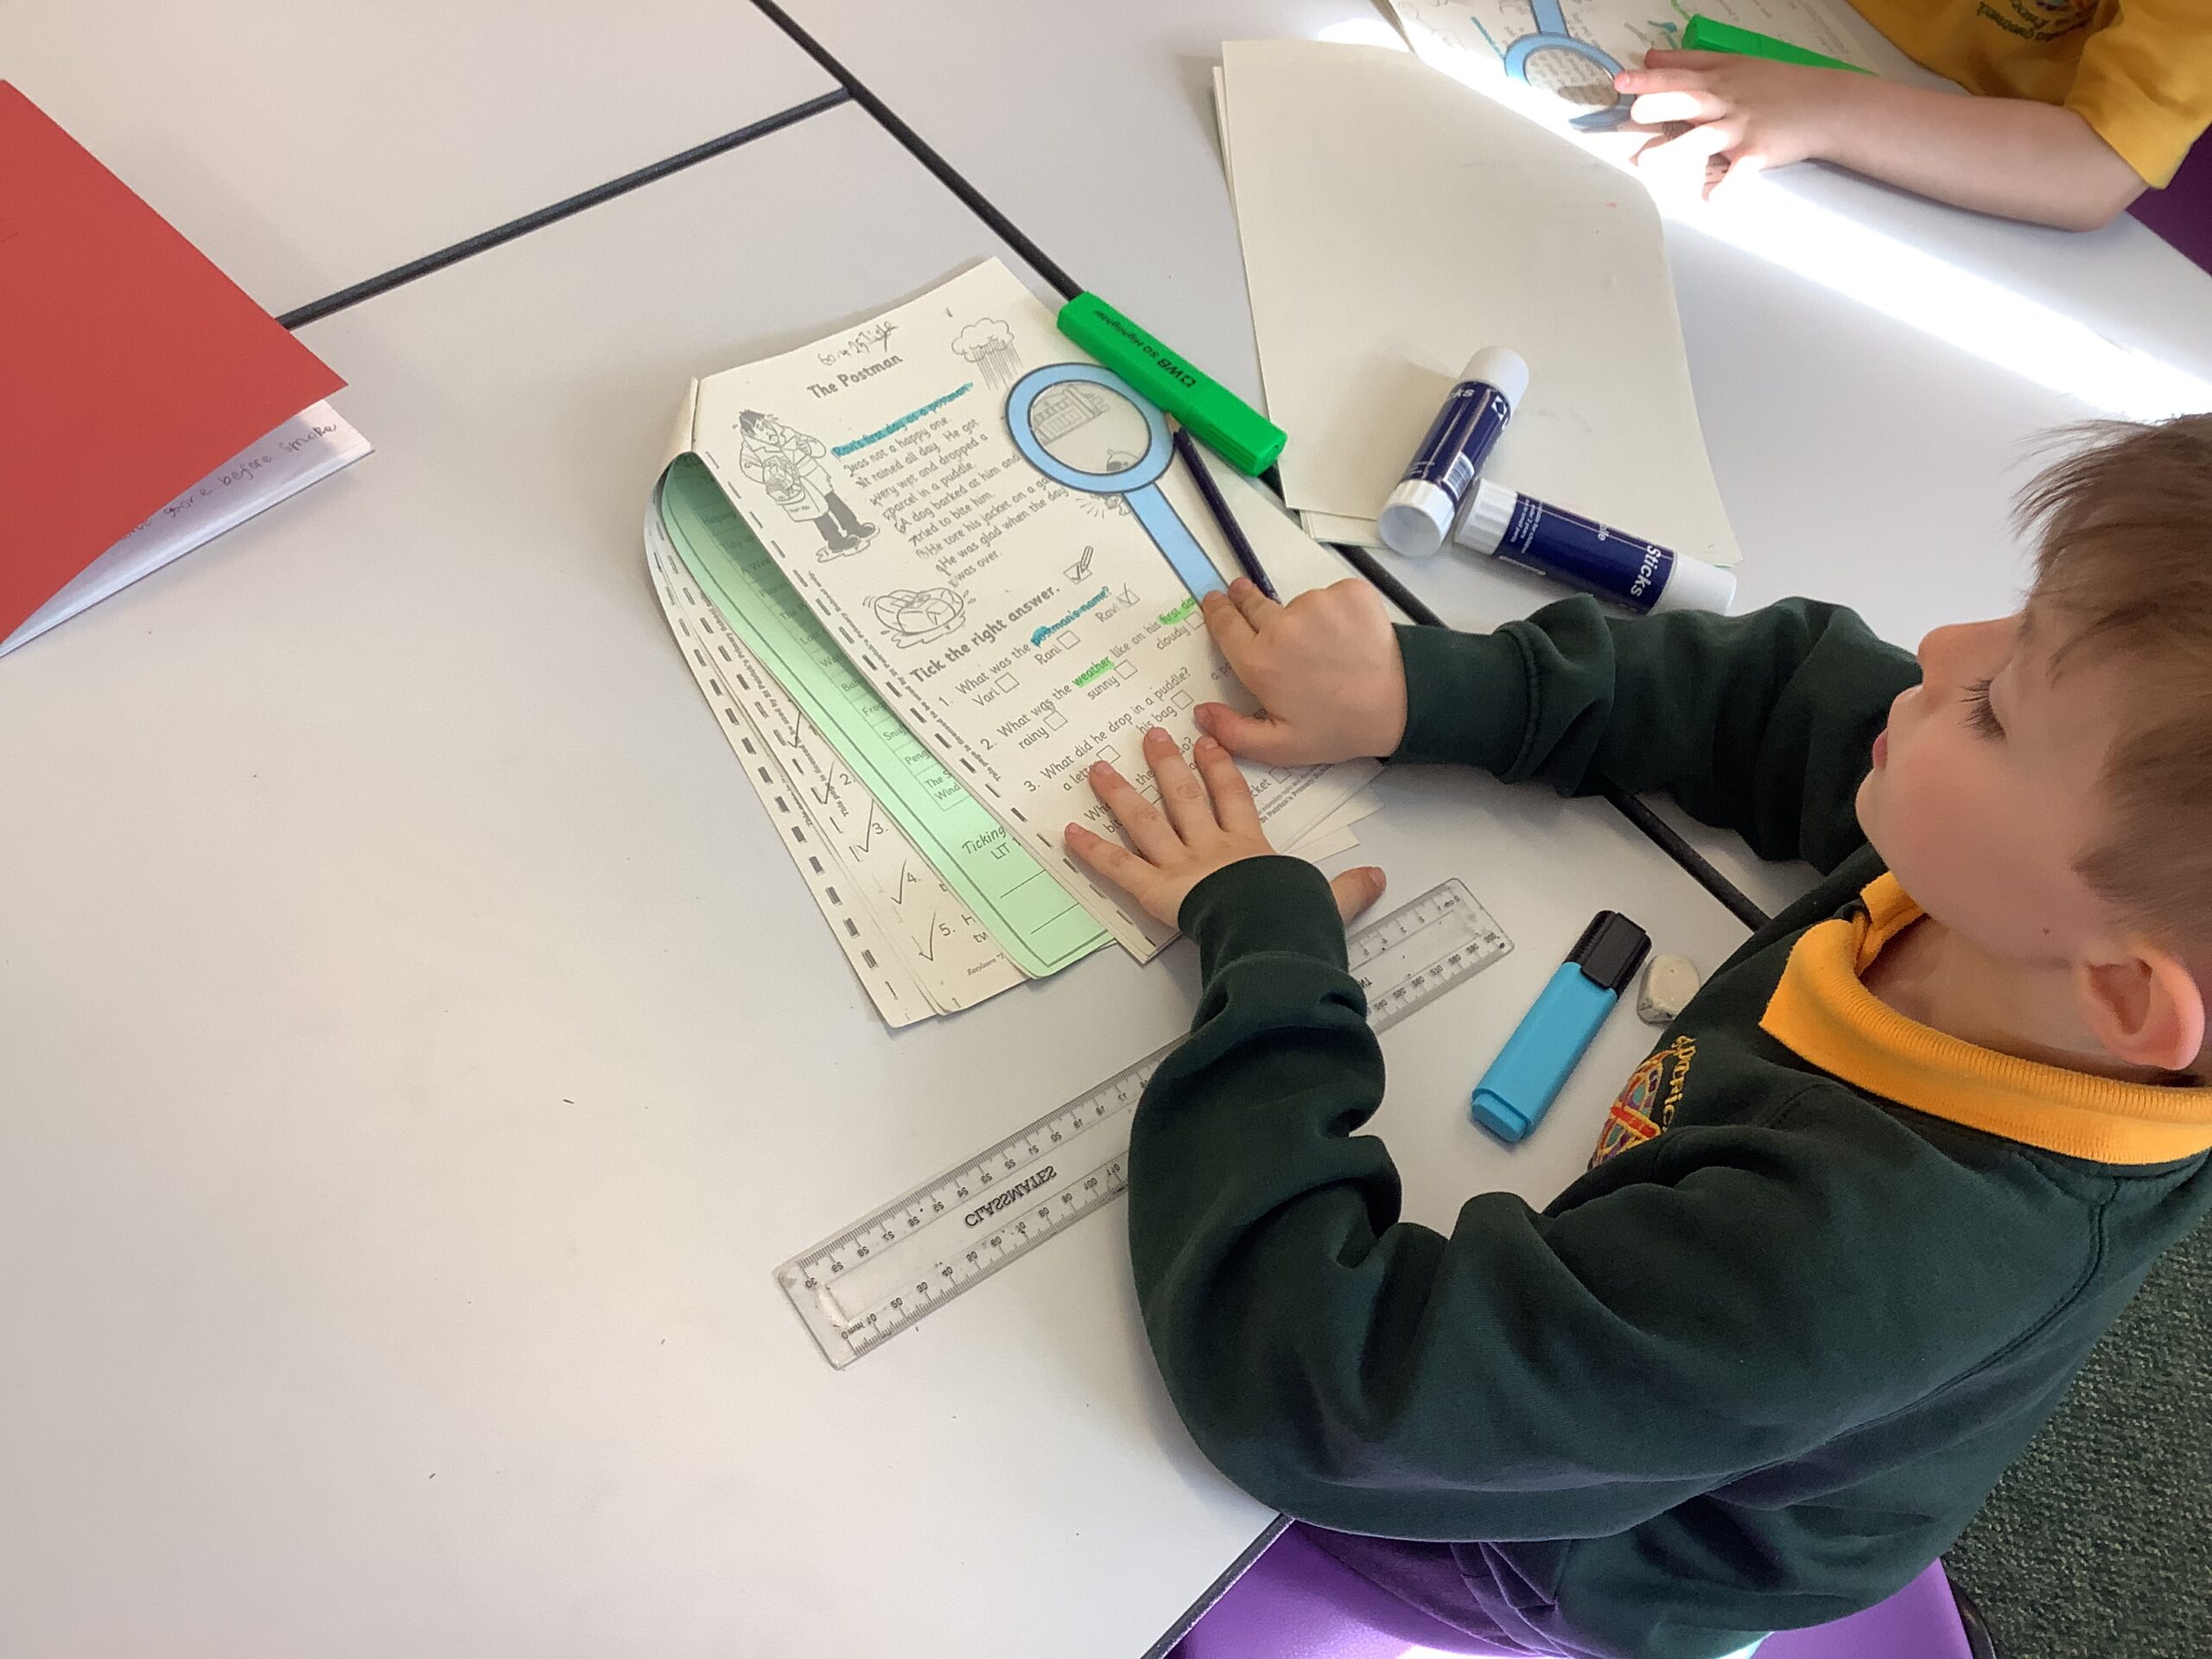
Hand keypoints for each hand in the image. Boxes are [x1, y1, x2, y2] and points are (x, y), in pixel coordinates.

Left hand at [1064, 726, 1385, 927]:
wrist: (1273, 934)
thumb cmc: (1295, 919)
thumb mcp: (1329, 901)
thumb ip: (1348, 889)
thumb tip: (1378, 877)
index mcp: (1249, 848)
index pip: (1234, 798)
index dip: (1220, 768)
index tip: (1207, 740)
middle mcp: (1212, 848)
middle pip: (1185, 797)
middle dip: (1167, 765)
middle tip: (1149, 737)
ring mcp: (1181, 865)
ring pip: (1145, 822)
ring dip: (1120, 795)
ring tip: (1096, 770)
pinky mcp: (1156, 891)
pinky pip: (1118, 868)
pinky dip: (1092, 852)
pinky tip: (1067, 833)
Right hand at [1193, 578, 1407, 766]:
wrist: (1401, 704)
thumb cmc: (1340, 728)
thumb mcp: (1281, 747)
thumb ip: (1232, 732)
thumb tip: (1201, 713)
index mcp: (1259, 662)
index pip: (1224, 624)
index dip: (1218, 610)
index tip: (1216, 601)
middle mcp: (1282, 626)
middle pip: (1252, 603)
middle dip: (1246, 600)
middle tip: (1246, 597)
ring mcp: (1316, 603)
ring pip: (1296, 603)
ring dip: (1302, 618)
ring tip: (1323, 647)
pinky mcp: (1347, 592)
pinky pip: (1330, 595)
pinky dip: (1335, 610)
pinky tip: (1346, 637)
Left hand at [1616, 50, 1859, 195]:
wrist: (1824, 104)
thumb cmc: (1775, 85)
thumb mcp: (1732, 63)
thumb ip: (1688, 62)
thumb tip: (1651, 57)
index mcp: (1717, 81)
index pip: (1678, 76)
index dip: (1648, 79)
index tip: (1620, 81)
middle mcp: (1725, 103)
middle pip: (1689, 101)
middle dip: (1661, 104)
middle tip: (1634, 113)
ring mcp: (1741, 128)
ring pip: (1705, 137)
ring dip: (1677, 149)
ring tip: (1647, 161)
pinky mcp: (1758, 153)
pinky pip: (1739, 172)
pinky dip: (1727, 186)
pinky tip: (1710, 199)